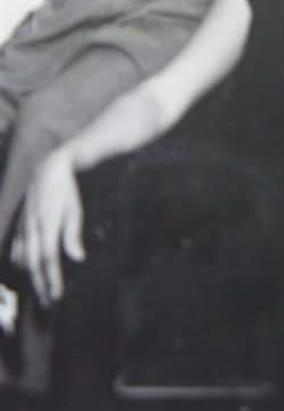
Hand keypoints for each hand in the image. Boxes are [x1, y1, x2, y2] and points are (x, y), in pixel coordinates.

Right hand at [11, 150, 85, 306]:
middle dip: (40, 284)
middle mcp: (32, 227)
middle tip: (48, 303)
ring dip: (31, 277)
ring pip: (22, 258)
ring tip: (41, 292)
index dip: (51, 278)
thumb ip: (73, 235)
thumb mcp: (74, 210)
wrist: (48, 169)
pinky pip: (17, 248)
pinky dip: (21, 263)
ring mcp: (23, 226)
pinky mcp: (20, 224)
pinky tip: (27, 272)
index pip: (47, 257)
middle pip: (33, 263)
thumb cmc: (66, 191)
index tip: (57, 295)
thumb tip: (78, 259)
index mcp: (46, 223)